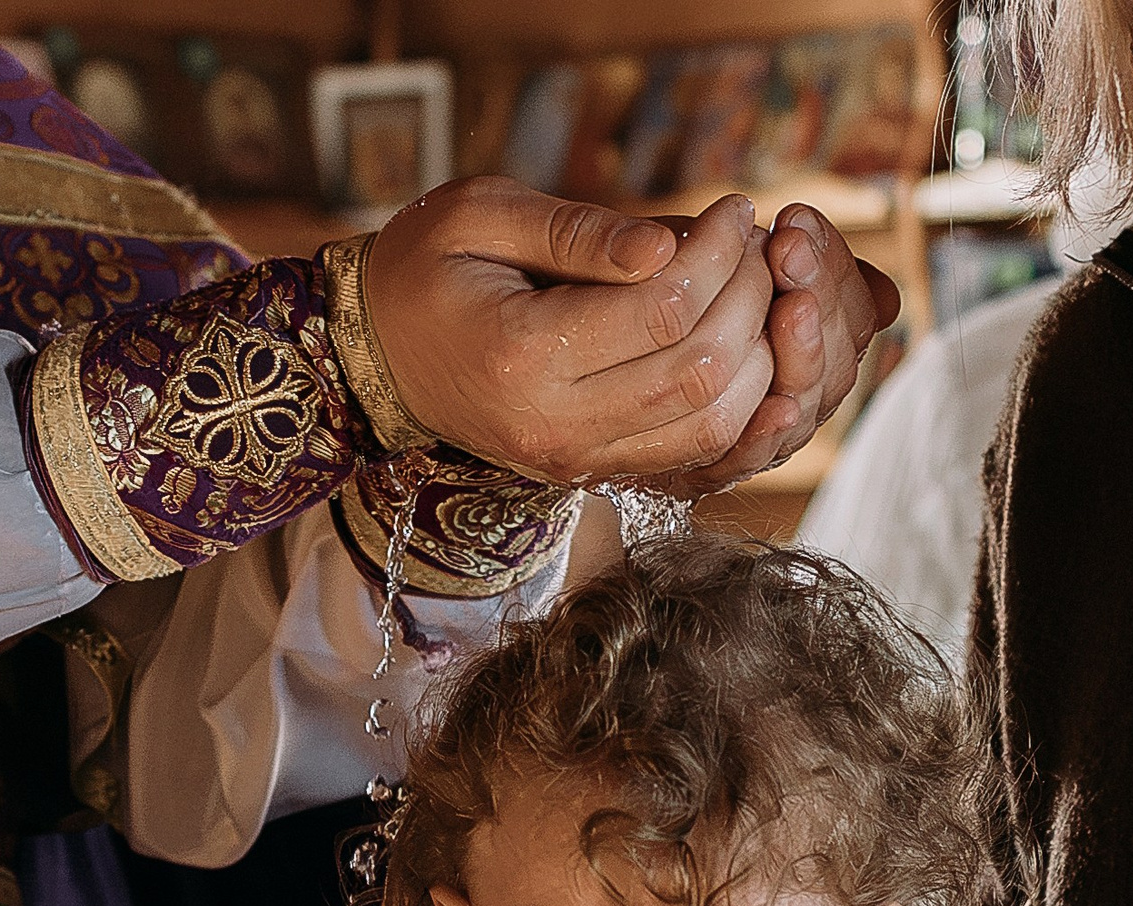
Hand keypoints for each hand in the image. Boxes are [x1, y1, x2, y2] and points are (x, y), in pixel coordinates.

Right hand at [368, 179, 773, 483]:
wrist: (376, 358)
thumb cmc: (422, 269)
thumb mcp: (480, 217)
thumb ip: (577, 231)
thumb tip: (668, 244)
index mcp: (522, 353)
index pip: (662, 307)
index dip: (718, 253)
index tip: (735, 208)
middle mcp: (555, 423)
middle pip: (700, 369)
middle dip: (748, 297)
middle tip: (757, 245)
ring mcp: (576, 458)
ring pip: (711, 422)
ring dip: (756, 355)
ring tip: (754, 290)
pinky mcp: (593, 470)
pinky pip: (692, 452)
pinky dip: (738, 404)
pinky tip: (745, 347)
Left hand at [674, 203, 900, 494]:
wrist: (592, 358)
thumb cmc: (667, 298)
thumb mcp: (731, 268)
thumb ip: (807, 273)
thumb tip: (888, 299)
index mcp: (815, 339)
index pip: (856, 309)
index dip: (835, 267)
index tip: (796, 220)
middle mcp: (797, 390)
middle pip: (839, 355)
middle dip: (820, 295)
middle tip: (790, 251)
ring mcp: (761, 432)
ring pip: (805, 401)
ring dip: (802, 354)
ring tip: (792, 309)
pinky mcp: (711, 467)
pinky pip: (749, 458)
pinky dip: (768, 434)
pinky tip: (780, 404)